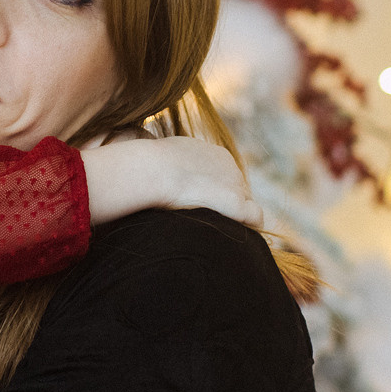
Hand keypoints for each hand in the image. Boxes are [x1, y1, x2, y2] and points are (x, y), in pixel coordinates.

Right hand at [83, 135, 263, 229]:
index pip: (222, 178)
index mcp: (214, 153)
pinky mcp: (237, 202)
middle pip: (236, 191)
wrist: (149, 171)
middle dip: (224, 207)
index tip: (196, 207)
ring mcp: (235, 184)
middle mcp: (230, 166)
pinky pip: (253, 217)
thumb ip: (161, 167)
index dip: (211, 194)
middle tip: (205, 221)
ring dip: (232, 218)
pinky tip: (232, 237)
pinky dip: (247, 226)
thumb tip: (137, 174)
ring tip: (214, 232)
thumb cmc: (142, 167)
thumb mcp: (154, 158)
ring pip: (244, 205)